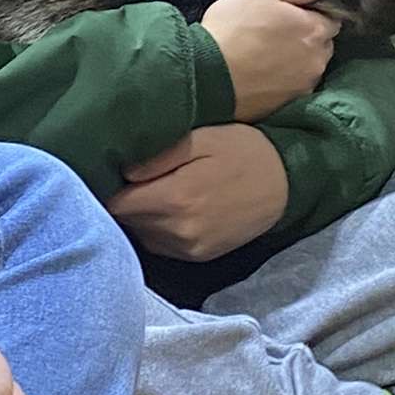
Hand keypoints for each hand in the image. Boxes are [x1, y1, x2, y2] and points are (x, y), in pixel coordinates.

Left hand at [108, 126, 287, 261]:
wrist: (287, 183)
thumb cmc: (242, 151)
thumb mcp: (203, 138)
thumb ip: (160, 154)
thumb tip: (123, 171)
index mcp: (175, 198)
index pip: (116, 203)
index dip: (107, 186)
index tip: (108, 170)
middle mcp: (178, 231)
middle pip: (125, 221)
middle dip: (122, 200)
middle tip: (128, 177)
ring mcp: (189, 248)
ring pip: (140, 234)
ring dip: (139, 215)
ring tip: (149, 190)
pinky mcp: (198, 256)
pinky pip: (160, 245)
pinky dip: (156, 228)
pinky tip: (168, 207)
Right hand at [201, 0, 339, 121]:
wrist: (207, 76)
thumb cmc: (233, 28)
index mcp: (315, 30)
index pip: (330, 19)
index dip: (311, 14)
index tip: (290, 14)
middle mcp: (317, 60)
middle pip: (322, 45)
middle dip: (307, 38)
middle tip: (276, 33)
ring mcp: (304, 85)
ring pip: (310, 67)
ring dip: (298, 61)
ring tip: (268, 55)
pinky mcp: (288, 104)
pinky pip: (295, 87)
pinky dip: (285, 80)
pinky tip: (264, 75)